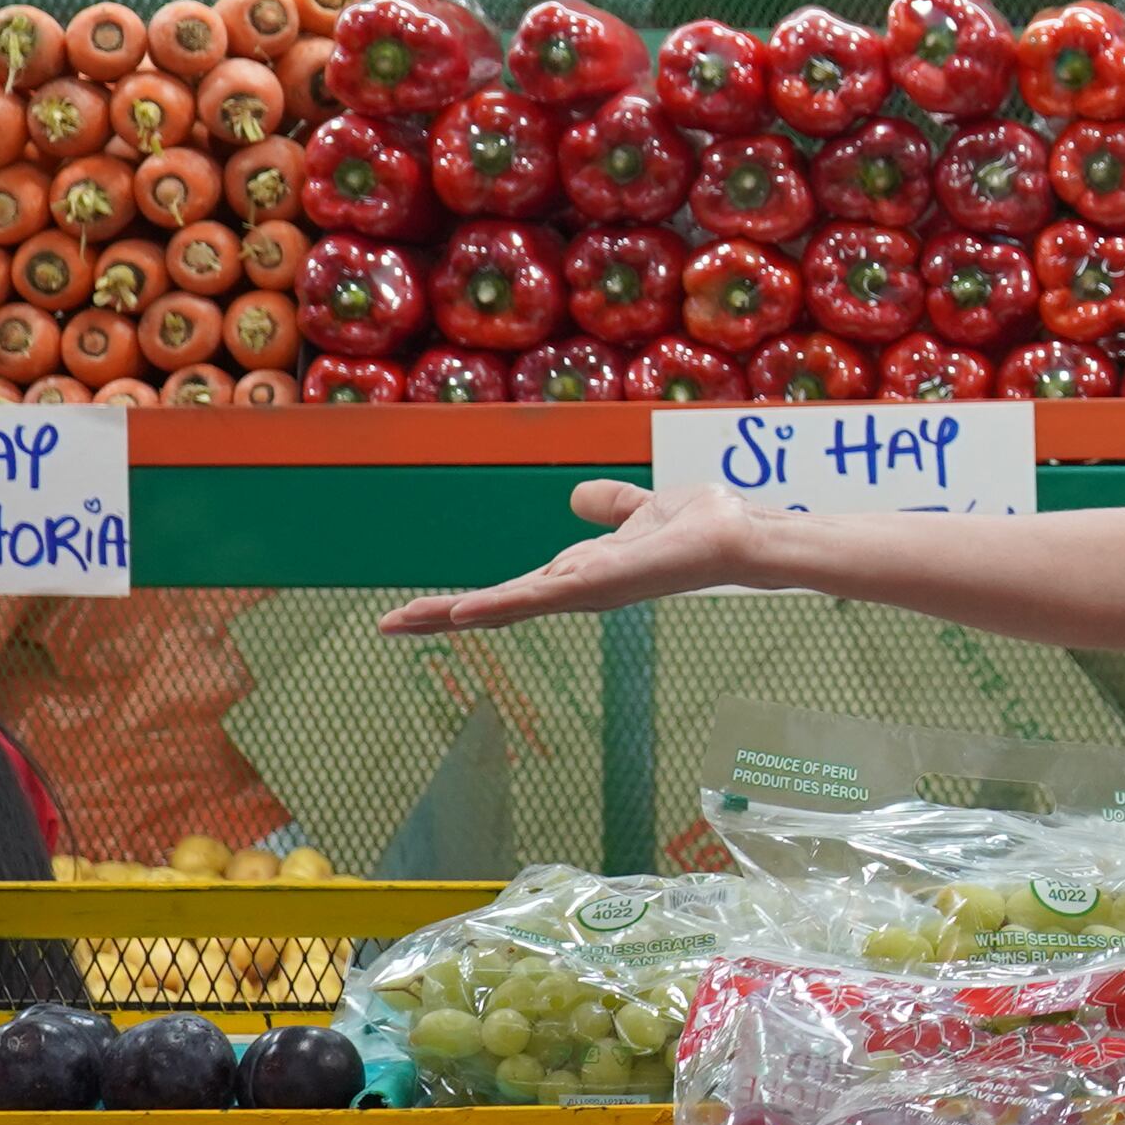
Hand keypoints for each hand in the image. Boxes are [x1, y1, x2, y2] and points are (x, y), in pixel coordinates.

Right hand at [376, 479, 767, 635]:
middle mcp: (577, 590)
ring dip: (454, 614)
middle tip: (386, 625)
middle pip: (497, 605)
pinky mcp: (600, 585)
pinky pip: (542, 597)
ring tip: (403, 621)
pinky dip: (502, 605)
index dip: (465, 601)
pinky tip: (464, 613)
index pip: (509, 591)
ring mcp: (586, 592)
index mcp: (579, 574)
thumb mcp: (638, 510)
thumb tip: (576, 498)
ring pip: (507, 605)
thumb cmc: (699, 527)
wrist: (737, 533)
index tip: (415, 613)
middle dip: (440, 616)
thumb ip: (609, 507)